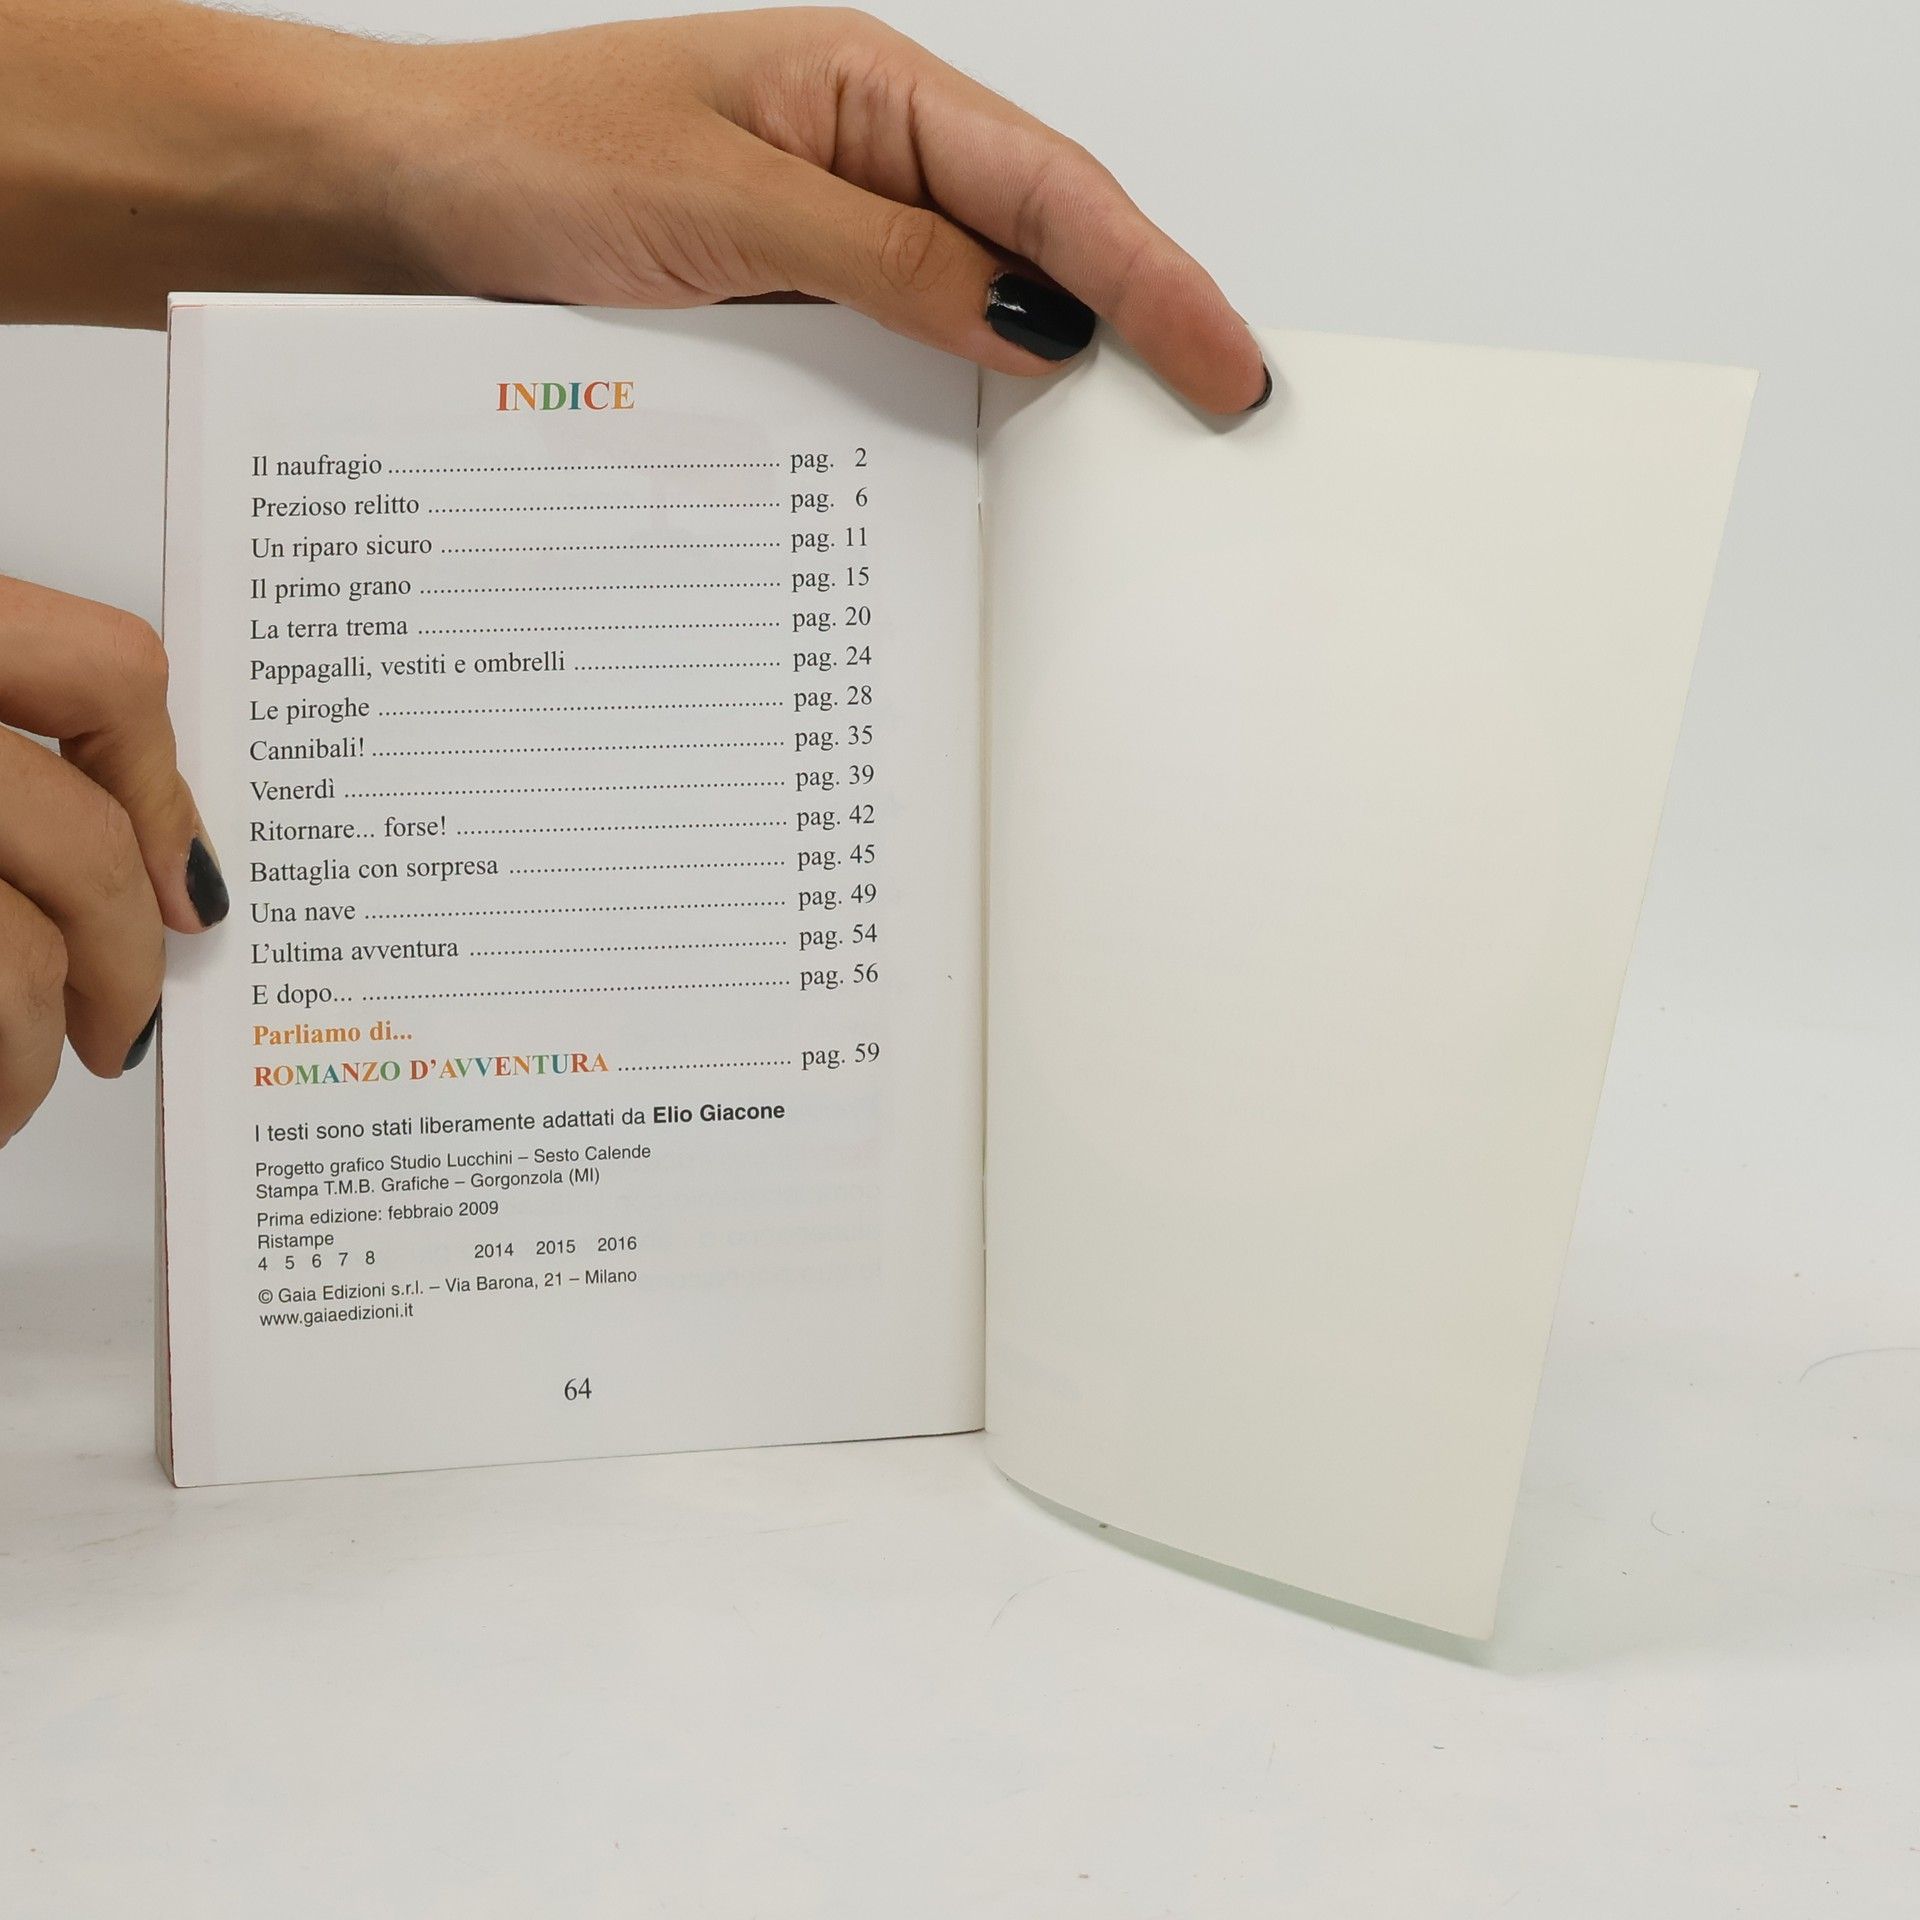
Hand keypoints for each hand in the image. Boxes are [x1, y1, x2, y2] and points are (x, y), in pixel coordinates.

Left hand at [0, 3, 1268, 412]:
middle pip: (1046, 240)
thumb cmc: (527, 161)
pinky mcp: (797, 298)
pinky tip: (1008, 446)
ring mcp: (836, 231)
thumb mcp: (723, 208)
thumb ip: (889, 261)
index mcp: (870, 92)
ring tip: (1147, 446)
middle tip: (1221, 415)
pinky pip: (910, 348)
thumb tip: (1031, 322)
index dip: (1154, 279)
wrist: (400, 204)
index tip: (1226, 364)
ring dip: (1065, 370)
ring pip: (986, 300)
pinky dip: (967, 398)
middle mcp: (869, 156)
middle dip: (1143, 322)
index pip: (1052, 190)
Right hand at [0, 576, 225, 1145]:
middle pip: (77, 834)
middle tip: (120, 1030)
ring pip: (15, 951)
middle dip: (119, 957)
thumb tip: (166, 874)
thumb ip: (24, 780)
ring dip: (27, 1052)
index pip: (106, 667)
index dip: (165, 790)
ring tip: (15, 1087)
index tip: (194, 893)